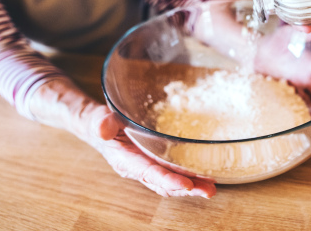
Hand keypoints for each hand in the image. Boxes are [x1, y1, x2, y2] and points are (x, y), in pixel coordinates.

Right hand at [85, 105, 216, 197]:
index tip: (186, 184)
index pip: (150, 173)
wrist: (99, 126)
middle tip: (209, 190)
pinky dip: (190, 176)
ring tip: (211, 188)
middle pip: (166, 183)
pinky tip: (206, 175)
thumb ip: (101, 124)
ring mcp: (149, 167)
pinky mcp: (156, 161)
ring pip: (172, 181)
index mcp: (126, 161)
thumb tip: (102, 130)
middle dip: (188, 188)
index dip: (168, 180)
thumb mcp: (98, 119)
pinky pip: (174, 171)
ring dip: (193, 186)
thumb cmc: (100, 122)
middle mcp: (139, 169)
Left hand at [254, 24, 310, 114]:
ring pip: (307, 100)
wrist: (256, 53)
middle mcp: (304, 77)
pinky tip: (303, 119)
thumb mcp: (289, 33)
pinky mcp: (283, 95)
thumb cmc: (276, 41)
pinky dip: (298, 112)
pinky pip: (292, 105)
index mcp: (308, 63)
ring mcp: (294, 87)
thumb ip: (304, 30)